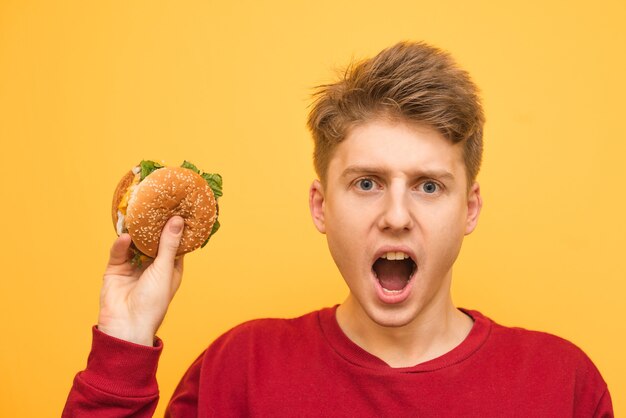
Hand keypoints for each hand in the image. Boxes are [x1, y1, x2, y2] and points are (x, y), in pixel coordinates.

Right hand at [97, 216, 184, 345]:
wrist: (126, 325)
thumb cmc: (153, 302)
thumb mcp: (164, 270)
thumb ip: (168, 244)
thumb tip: (178, 220)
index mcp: (170, 267)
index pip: (174, 242)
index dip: (176, 226)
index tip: (178, 206)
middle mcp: (153, 265)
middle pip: (153, 239)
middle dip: (154, 224)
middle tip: (156, 201)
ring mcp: (134, 266)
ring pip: (135, 243)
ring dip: (136, 230)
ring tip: (138, 211)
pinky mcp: (116, 269)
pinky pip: (119, 252)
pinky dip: (122, 244)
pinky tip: (126, 237)